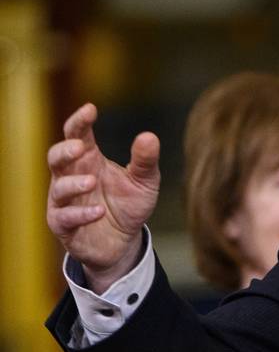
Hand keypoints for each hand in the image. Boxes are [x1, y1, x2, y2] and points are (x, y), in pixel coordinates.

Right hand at [46, 103, 160, 291]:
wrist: (123, 242)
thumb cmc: (129, 205)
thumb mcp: (145, 182)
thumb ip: (145, 161)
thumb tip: (149, 136)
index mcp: (89, 160)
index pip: (78, 135)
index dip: (80, 121)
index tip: (90, 109)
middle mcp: (72, 177)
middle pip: (56, 157)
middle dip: (64, 150)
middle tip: (80, 147)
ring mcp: (65, 201)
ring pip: (58, 188)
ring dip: (73, 184)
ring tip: (92, 182)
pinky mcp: (64, 225)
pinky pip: (65, 217)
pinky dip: (80, 214)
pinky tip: (98, 211)